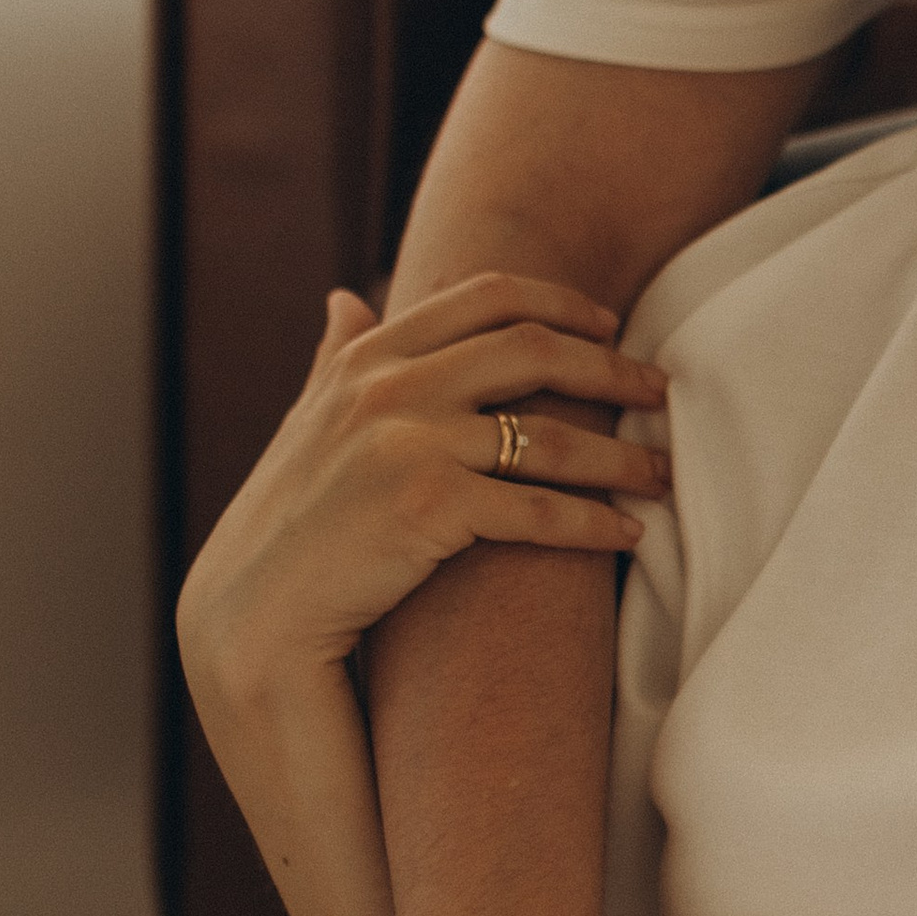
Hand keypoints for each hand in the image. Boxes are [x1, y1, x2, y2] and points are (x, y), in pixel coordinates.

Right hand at [177, 275, 669, 704]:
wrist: (252, 619)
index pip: (484, 297)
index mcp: (365, 357)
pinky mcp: (428, 507)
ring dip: (622, 454)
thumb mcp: (307, 424)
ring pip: (550, 434)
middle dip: (611, 367)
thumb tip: (345, 295)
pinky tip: (629, 533)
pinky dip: (595, 522)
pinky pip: (540, 509)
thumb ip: (334, 359)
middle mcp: (386, 387)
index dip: (560, 303)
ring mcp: (406, 444)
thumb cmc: (289, 525)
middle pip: (532, 350)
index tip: (610, 324)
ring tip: (664, 471)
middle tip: (661, 391)